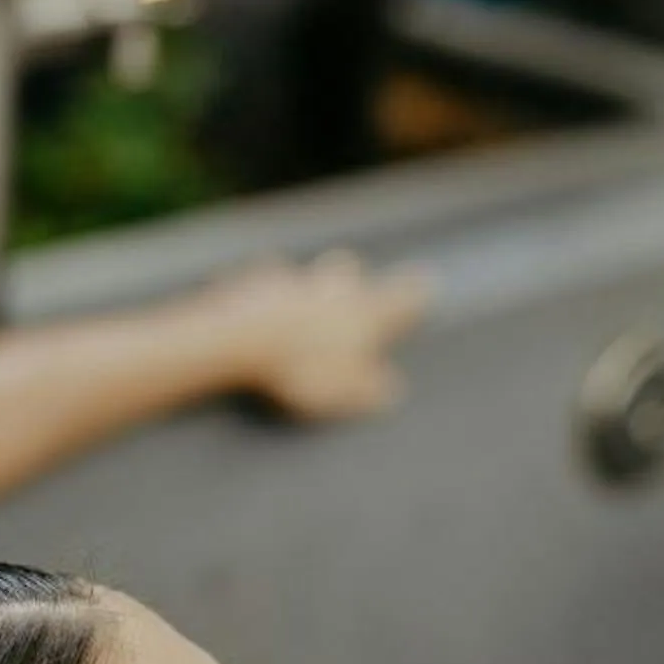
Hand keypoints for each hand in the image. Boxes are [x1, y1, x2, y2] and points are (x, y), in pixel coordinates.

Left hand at [197, 252, 433, 421]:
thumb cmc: (299, 370)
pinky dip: (262, 292)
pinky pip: (261, 281)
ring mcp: (291, 281)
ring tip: (298, 303)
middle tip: (351, 289)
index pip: (400, 296)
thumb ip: (372, 390)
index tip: (425, 283)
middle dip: (351, 278)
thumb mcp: (346, 393)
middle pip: (348, 270)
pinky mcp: (251, 283)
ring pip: (304, 271)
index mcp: (363, 314)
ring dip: (305, 284)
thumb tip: (391, 389)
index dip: (414, 291)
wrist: (239, 340)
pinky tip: (254, 308)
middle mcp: (332, 288)